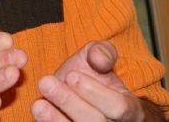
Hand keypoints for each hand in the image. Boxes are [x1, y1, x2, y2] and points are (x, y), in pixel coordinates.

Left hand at [31, 41, 151, 120]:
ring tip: (38, 104)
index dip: (95, 93)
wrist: (80, 91)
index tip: (72, 75)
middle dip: (69, 102)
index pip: (118, 107)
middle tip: (46, 82)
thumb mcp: (100, 57)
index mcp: (130, 110)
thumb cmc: (94, 75)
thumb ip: (103, 52)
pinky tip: (38, 111)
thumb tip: (99, 59)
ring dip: (55, 119)